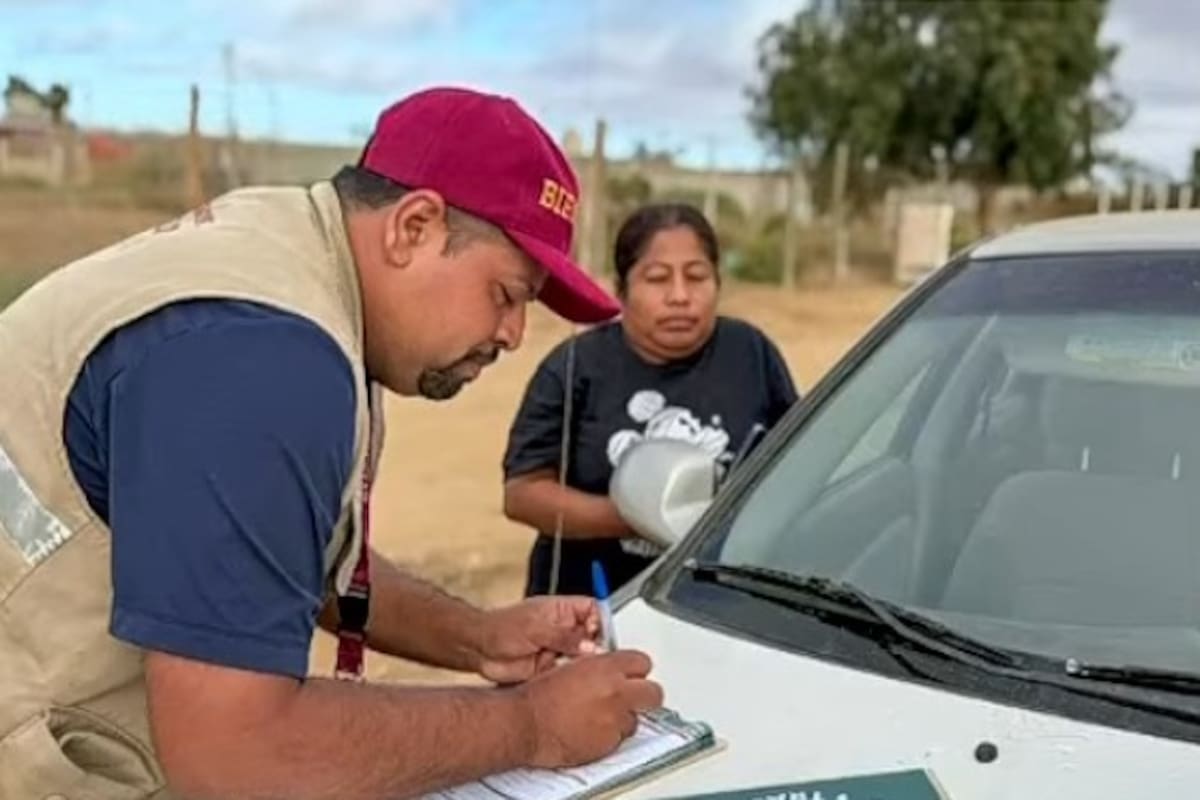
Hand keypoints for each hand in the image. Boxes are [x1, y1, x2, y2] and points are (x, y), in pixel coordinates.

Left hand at [477, 596, 602, 684]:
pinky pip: (568, 672)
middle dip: (597, 646)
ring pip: (582, 656)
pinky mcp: (550, 668)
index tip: (602, 635)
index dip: (600, 621)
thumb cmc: (499, 628)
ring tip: (583, 669)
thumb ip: (564, 636)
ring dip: (584, 663)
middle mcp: (562, 629)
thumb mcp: (535, 628)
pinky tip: (571, 680)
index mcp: (561, 610)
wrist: (478, 650)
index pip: (592, 610)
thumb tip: (589, 644)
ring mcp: (557, 648)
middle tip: (597, 657)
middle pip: (591, 635)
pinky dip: (572, 677)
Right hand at [516, 650, 663, 768]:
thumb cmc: (539, 695)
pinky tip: (591, 730)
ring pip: (636, 720)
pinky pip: (618, 739)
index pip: (642, 663)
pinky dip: (608, 736)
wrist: (526, 723)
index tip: (632, 673)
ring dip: (623, 718)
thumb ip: (596, 666)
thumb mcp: (569, 665)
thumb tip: (607, 667)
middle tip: (633, 696)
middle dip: (644, 694)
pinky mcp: (607, 744)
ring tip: (602, 716)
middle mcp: (616, 694)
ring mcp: (614, 721)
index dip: (636, 669)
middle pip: (654, 693)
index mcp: (606, 668)